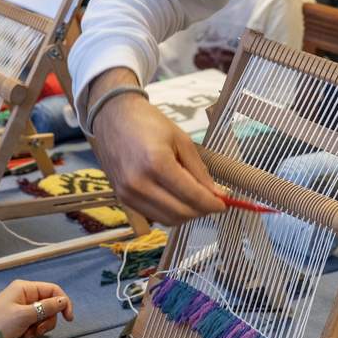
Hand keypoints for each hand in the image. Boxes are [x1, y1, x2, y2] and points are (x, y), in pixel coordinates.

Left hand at [0, 280, 73, 337]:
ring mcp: (21, 308)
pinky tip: (22, 336)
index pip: (53, 290)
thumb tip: (64, 301)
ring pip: (43, 316)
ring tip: (28, 334)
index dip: (63, 303)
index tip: (68, 319)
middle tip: (37, 330)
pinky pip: (34, 324)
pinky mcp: (18, 320)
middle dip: (47, 320)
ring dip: (39, 328)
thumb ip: (47, 307)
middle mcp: (24, 295)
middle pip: (49, 305)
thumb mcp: (25, 316)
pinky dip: (32, 331)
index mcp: (25, 288)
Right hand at [88, 68, 225, 225]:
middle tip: (214, 201)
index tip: (225, 203)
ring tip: (197, 199)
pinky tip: (178, 199)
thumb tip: (218, 194)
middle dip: (203, 211)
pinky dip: (171, 213)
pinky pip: (154, 216)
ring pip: (168, 220)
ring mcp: (128, 194)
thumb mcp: (181, 140)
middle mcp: (139, 183)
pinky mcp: (122, 199)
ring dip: (187, 215)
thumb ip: (200, 170)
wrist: (113, 117)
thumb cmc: (147, 122)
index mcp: (156, 163)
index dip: (213, 203)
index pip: (192, 196)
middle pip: (181, 213)